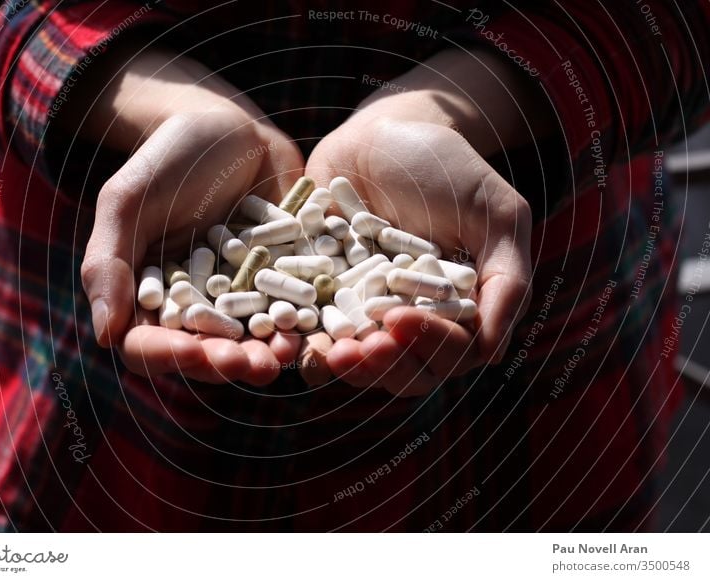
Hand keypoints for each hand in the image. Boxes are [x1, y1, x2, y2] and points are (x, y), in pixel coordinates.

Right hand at [75, 47, 304, 384]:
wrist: (227, 129)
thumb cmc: (165, 161)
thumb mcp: (127, 202)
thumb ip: (108, 263)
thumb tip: (103, 335)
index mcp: (150, 297)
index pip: (150, 343)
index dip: (169, 354)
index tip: (191, 351)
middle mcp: (196, 306)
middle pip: (205, 350)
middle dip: (227, 361)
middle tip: (250, 364)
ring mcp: (242, 297)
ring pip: (251, 338)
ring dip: (268, 351)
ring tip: (286, 353)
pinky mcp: (281, 281)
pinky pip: (291, 309)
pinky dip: (301, 321)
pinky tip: (314, 324)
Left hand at [305, 50, 548, 395]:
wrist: (382, 133)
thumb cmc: (446, 166)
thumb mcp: (496, 213)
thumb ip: (506, 278)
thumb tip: (491, 351)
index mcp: (457, 308)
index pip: (452, 351)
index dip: (430, 346)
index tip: (402, 319)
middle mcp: (412, 317)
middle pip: (404, 368)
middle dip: (384, 364)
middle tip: (362, 348)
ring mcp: (365, 309)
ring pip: (359, 358)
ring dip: (346, 364)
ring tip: (329, 352)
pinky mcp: (323, 294)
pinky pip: (314, 331)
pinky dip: (304, 342)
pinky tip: (293, 339)